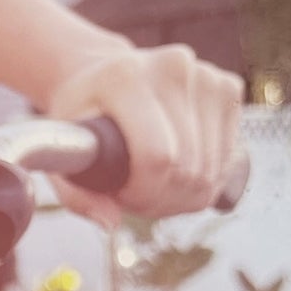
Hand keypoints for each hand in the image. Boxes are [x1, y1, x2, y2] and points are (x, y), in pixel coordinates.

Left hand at [44, 42, 244, 229]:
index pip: (157, 157)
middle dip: (160, 198)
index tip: (121, 196)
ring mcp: (206, 76)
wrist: (104, 73)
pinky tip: (177, 170)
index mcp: (125, 76)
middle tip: (134, 193)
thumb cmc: (81, 117)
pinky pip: (227, 162)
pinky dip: (204, 182)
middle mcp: (173, 67)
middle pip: (187, 168)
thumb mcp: (62, 151)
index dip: (142, 193)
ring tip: (152, 182)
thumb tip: (110, 223)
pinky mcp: (228, 87)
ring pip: (211, 171)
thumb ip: (76, 193)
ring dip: (182, 195)